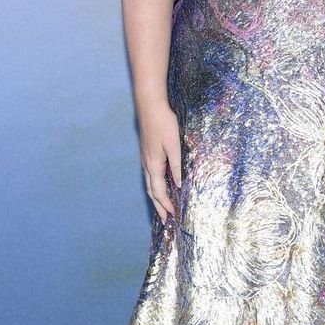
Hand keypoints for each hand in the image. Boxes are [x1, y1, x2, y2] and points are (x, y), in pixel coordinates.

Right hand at [138, 102, 182, 221]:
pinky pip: (150, 175)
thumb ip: (177, 165)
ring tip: (162, 207)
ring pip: (149, 183)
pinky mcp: (147, 152)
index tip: (173, 216)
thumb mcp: (174, 145)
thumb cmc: (164, 123)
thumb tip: (179, 185)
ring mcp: (146, 158)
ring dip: (156, 197)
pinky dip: (155, 186)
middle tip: (165, 219)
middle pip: (151, 191)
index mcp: (154, 165)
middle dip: (158, 206)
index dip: (166, 205)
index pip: (159, 192)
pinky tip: (161, 185)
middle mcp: (147, 164)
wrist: (150, 105)